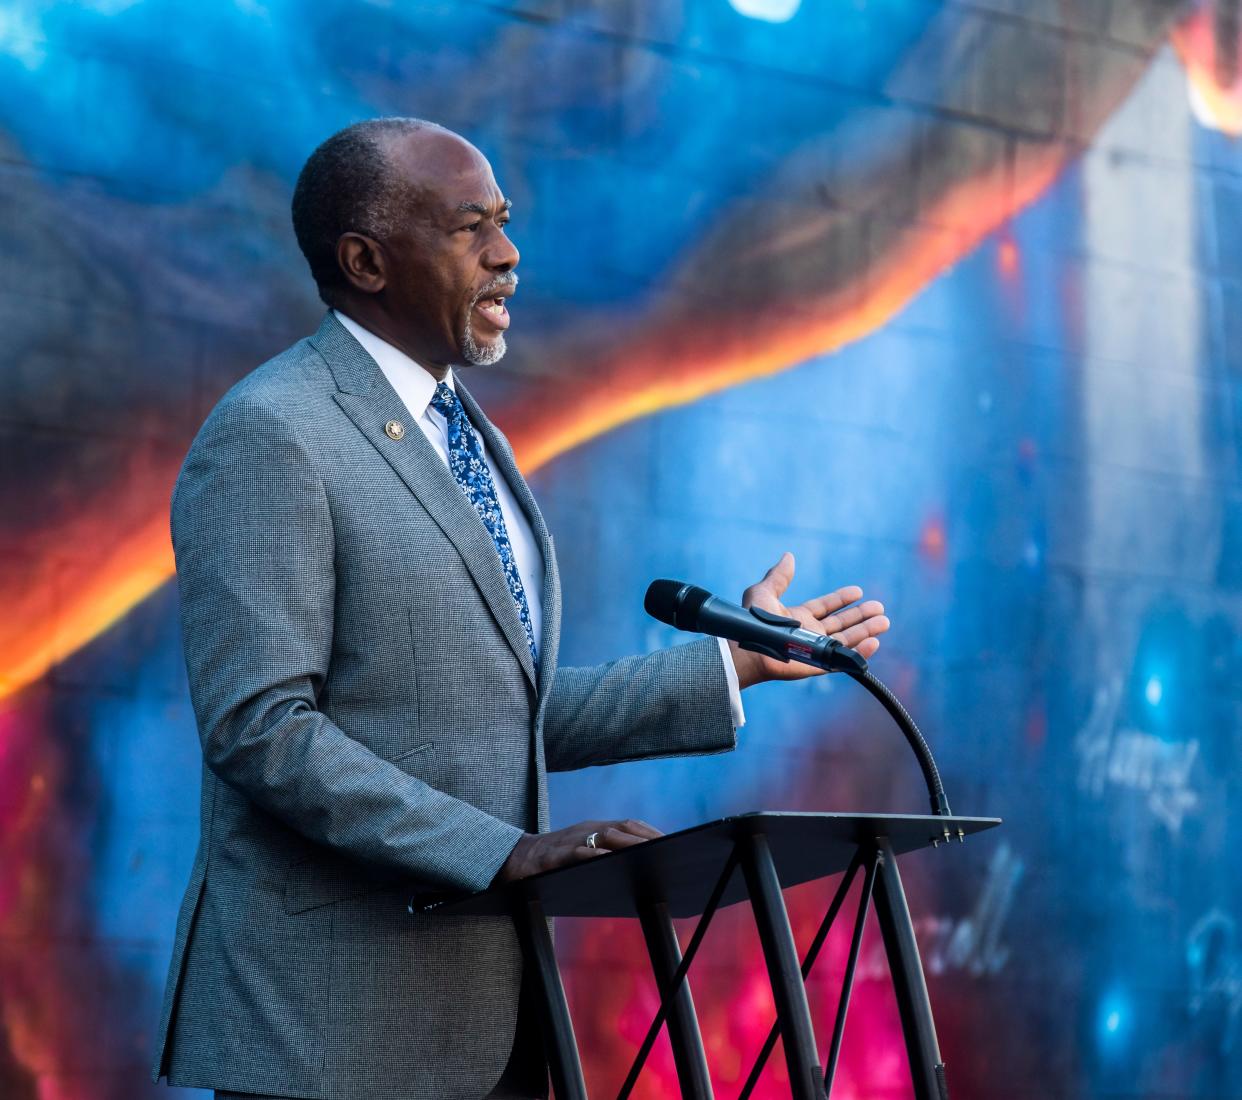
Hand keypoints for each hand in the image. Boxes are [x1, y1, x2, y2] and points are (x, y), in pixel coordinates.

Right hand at [497, 818, 662, 881]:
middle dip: (648, 838)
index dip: (651, 832)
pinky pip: (579, 854)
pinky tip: (612, 863)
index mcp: (595, 828)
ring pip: (605, 837)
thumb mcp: (583, 851)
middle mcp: (587, 830)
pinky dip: (597, 857)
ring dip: (630, 844)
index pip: (629, 825)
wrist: (516, 859)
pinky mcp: (556, 856)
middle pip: (623, 829)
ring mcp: (572, 840)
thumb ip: (606, 853)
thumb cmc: (555, 860)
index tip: (674, 841)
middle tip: (671, 850)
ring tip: (652, 854)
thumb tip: (638, 862)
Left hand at [730, 552, 889, 689]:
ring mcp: (815, 649)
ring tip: (884, 621)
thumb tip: (789, 556)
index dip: (842, 599)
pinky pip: (843, 659)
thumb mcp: (763, 592)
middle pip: (842, 623)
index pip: (826, 607)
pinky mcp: (819, 664)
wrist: (748, 647)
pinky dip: (860, 652)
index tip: (858, 591)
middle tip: (880, 607)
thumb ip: (778, 576)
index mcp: (799, 617)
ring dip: (866, 630)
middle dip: (861, 615)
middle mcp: (810, 633)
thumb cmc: (752, 622)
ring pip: (847, 639)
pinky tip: (874, 642)